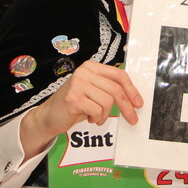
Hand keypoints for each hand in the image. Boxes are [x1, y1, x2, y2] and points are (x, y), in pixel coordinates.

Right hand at [20, 61, 142, 159]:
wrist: (49, 116)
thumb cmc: (73, 105)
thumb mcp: (92, 92)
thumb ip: (107, 89)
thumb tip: (132, 97)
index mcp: (91, 67)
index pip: (118, 75)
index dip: (131, 90)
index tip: (138, 103)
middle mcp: (84, 72)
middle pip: (115, 89)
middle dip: (126, 107)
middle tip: (132, 119)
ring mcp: (78, 83)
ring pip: (107, 101)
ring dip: (104, 115)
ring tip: (95, 116)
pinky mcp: (74, 97)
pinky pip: (97, 110)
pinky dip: (96, 118)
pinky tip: (89, 118)